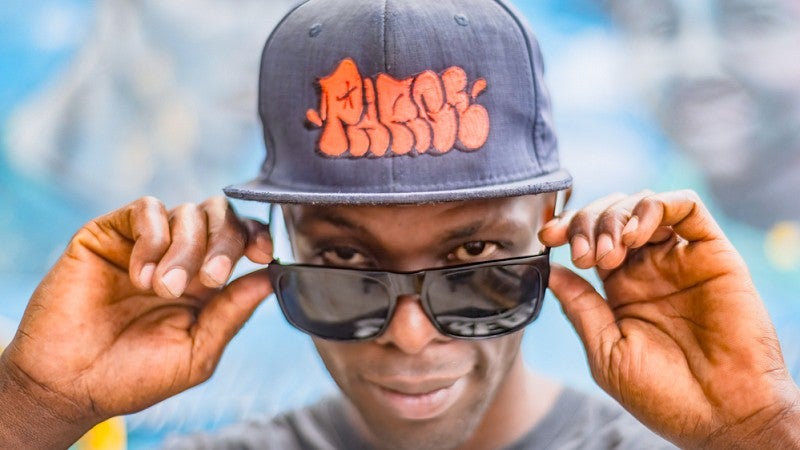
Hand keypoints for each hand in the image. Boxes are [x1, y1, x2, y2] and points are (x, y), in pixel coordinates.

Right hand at [0, 196, 272, 447]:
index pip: (243, 239)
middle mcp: (181, 256)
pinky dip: (153, 237)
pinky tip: (141, 275)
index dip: (257, 237)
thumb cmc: (133, 376)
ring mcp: (146, 243)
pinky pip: (147, 210)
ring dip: (185, 249)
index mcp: (206, 283)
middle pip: (221, 216)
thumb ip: (232, 313)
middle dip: (225, 242)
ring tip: (163, 289)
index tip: (262, 254)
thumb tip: (271, 277)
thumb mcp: (196, 352)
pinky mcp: (111, 234)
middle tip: (210, 279)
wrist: (69, 384)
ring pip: (188, 212)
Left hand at [540, 190, 799, 447]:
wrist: (721, 415)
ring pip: (642, 204)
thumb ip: (580, 306)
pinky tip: (635, 234)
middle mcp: (649, 268)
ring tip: (609, 253)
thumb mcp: (605, 351)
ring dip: (615, 216)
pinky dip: (653, 206)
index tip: (547, 238)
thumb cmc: (663, 395)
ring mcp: (680, 258)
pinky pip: (686, 206)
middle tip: (585, 256)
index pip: (589, 240)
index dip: (566, 230)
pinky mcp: (712, 253)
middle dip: (586, 223)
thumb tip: (549, 269)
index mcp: (621, 289)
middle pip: (611, 215)